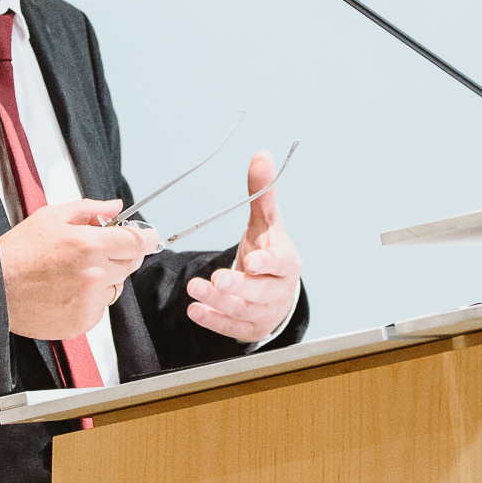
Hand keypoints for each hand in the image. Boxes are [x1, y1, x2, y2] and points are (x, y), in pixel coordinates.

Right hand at [0, 199, 158, 340]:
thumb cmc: (18, 252)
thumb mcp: (51, 217)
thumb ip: (89, 209)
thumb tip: (115, 207)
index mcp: (88, 245)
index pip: (137, 242)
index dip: (146, 238)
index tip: (149, 237)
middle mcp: (93, 274)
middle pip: (130, 264)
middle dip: (120, 255)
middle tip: (94, 252)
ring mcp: (89, 300)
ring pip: (116, 287)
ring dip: (105, 279)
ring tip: (72, 274)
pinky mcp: (82, 321)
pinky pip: (100, 308)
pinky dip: (90, 300)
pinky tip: (65, 291)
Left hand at [186, 150, 302, 343]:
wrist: (277, 289)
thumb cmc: (270, 250)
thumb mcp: (266, 222)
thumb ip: (262, 191)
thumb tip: (261, 154)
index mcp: (286, 261)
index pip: (281, 264)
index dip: (267, 264)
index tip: (252, 261)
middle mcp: (279, 289)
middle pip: (260, 291)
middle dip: (237, 286)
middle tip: (215, 278)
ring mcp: (266, 312)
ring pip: (243, 310)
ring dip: (219, 301)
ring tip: (195, 289)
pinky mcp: (251, 328)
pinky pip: (232, 328)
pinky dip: (214, 320)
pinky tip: (195, 310)